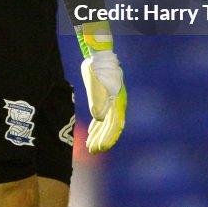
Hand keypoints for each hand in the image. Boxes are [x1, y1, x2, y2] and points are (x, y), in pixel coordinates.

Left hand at [76, 21, 125, 153]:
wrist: (98, 55)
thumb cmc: (97, 68)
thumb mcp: (95, 83)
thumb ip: (97, 100)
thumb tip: (98, 119)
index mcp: (117, 101)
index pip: (115, 125)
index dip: (108, 138)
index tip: (100, 148)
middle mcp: (117, 103)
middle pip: (111, 126)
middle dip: (102, 140)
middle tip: (92, 151)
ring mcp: (112, 101)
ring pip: (106, 122)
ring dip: (98, 134)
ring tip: (90, 146)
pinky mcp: (104, 98)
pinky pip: (102, 115)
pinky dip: (96, 125)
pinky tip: (90, 132)